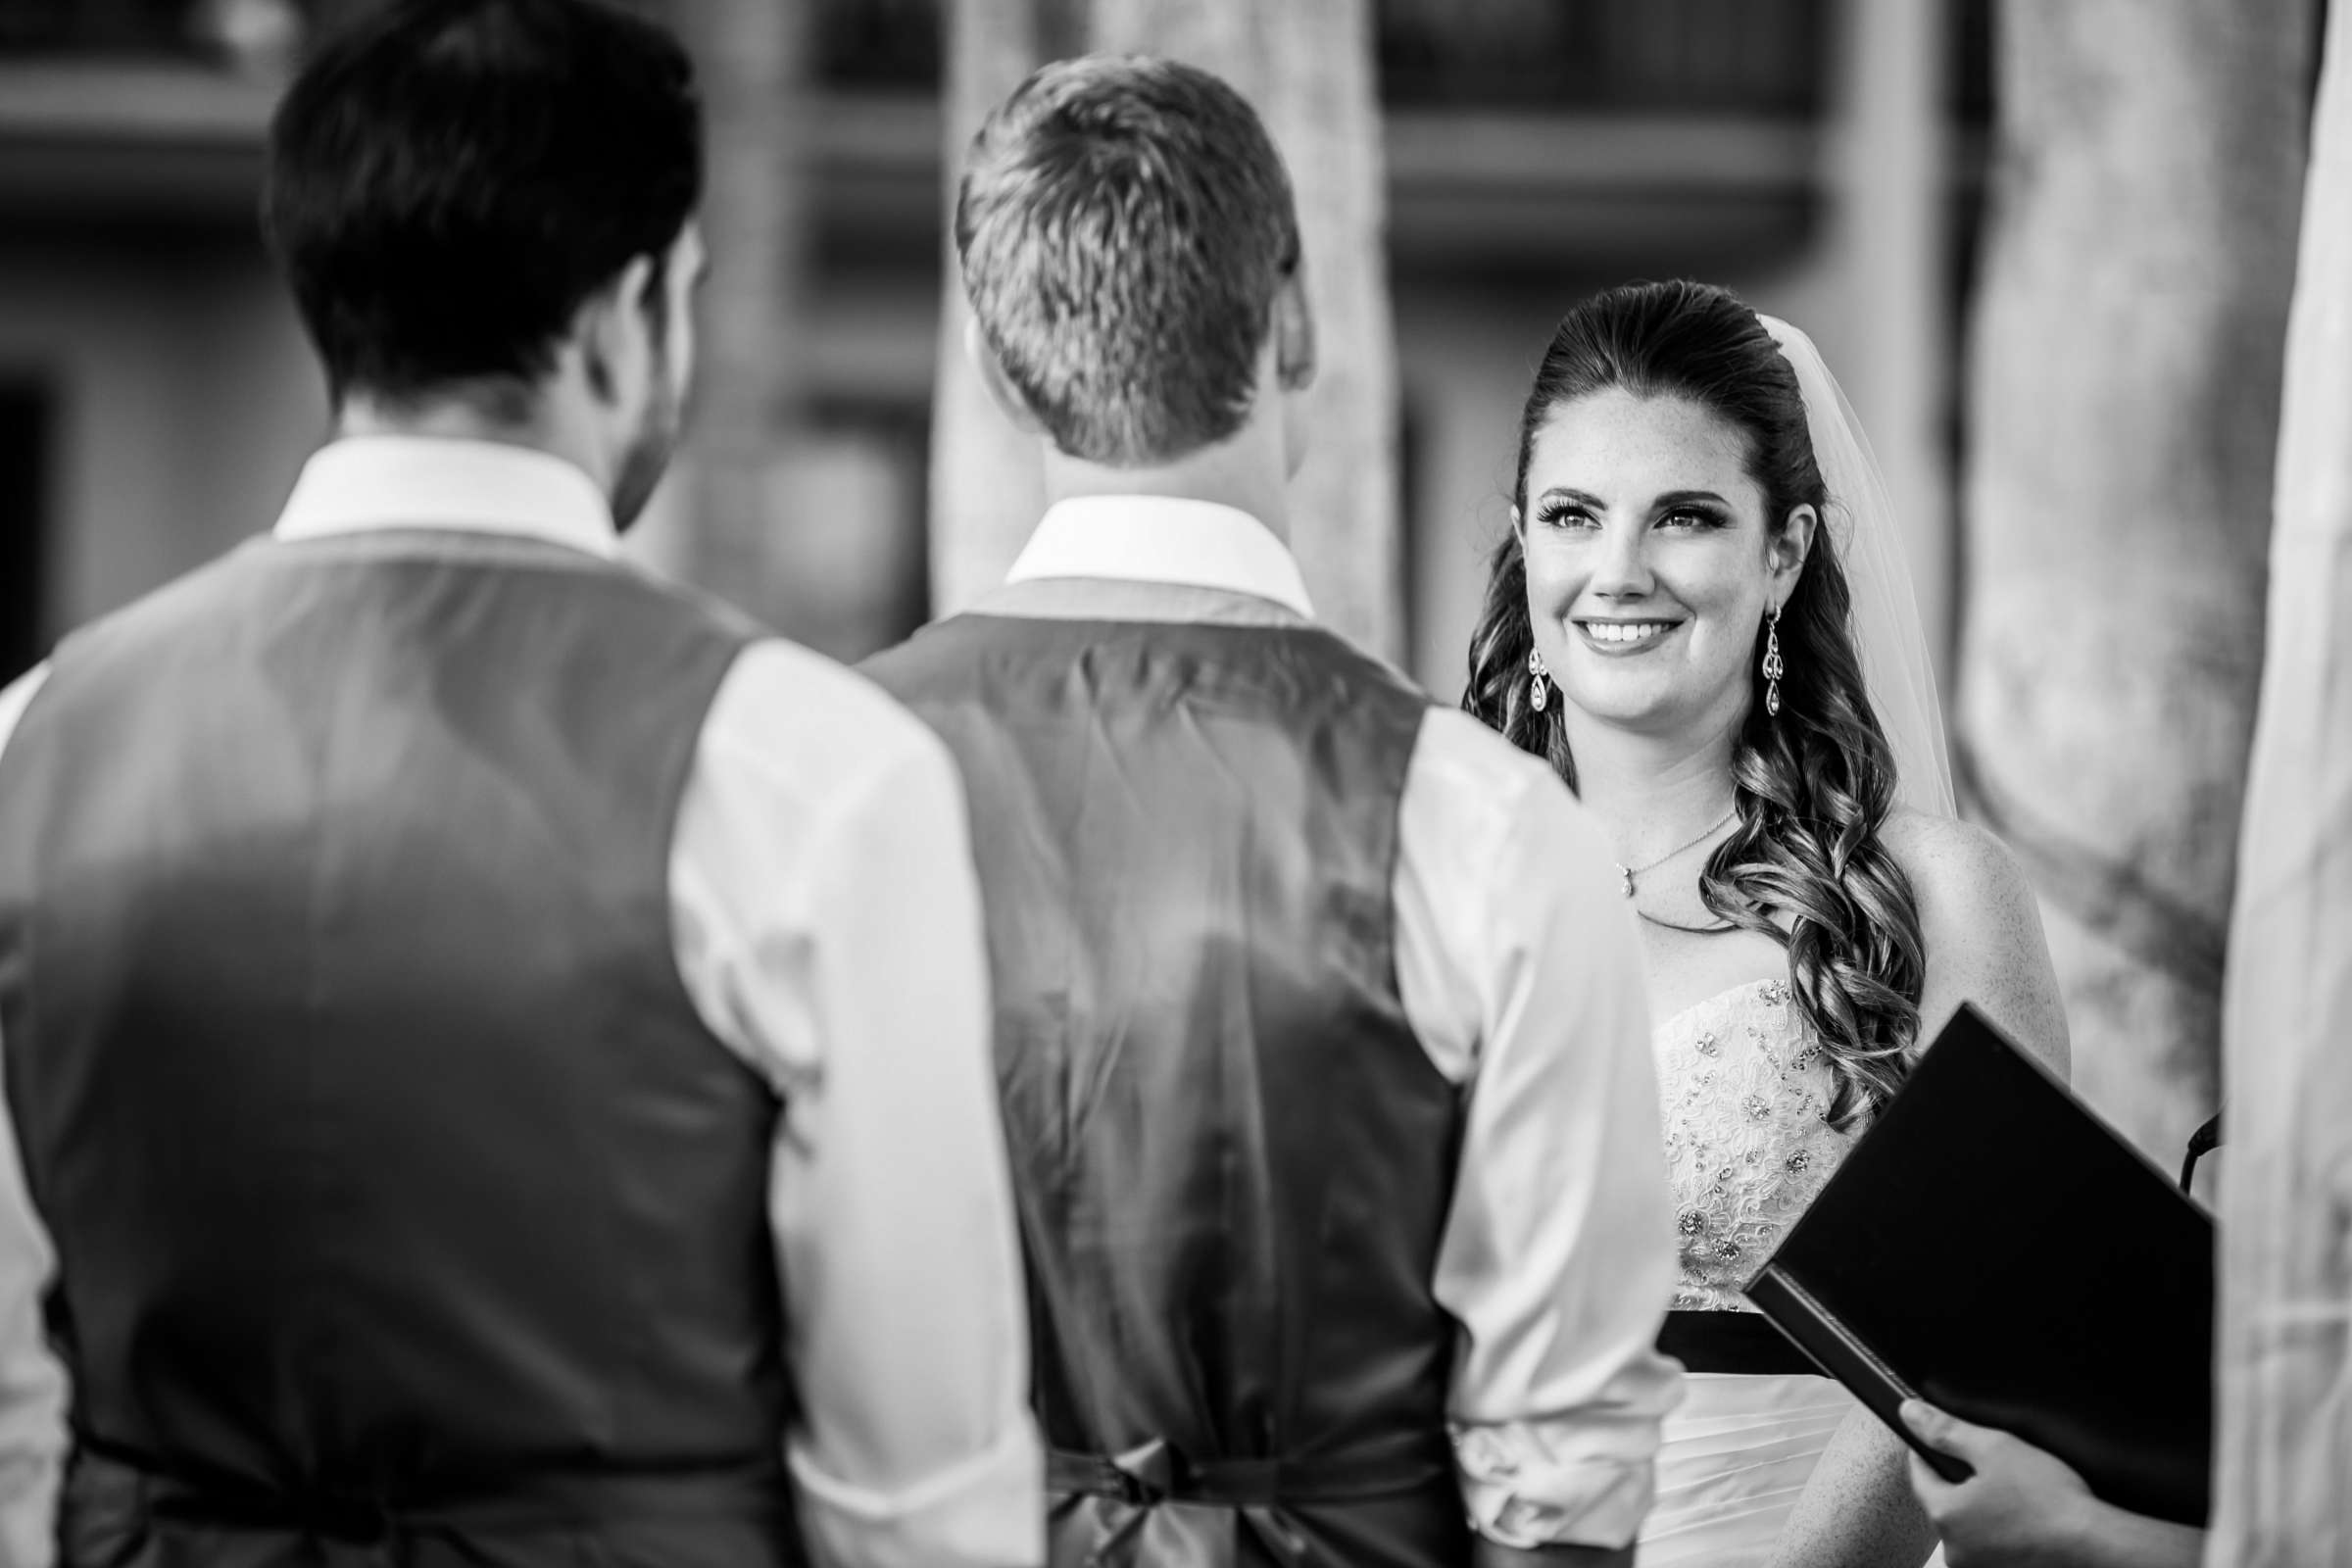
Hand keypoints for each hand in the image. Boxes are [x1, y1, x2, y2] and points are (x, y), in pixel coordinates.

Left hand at [1899, 1400, 2092, 1567]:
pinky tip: (2025, 1520)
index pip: (1919, 1475)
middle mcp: (1955, 1550)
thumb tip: (1911, 1414)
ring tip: (2016, 1497)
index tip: (1936, 1441)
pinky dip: (2002, 1532)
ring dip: (1984, 1510)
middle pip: (1945, 1502)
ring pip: (1970, 1527)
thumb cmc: (2052, 1504)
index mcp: (1945, 1516)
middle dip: (1962, 1483)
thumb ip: (1946, 1430)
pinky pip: (1991, 1546)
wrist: (2096, 1545)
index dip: (1927, 1452)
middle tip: (1993, 1470)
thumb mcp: (1995, 1449)